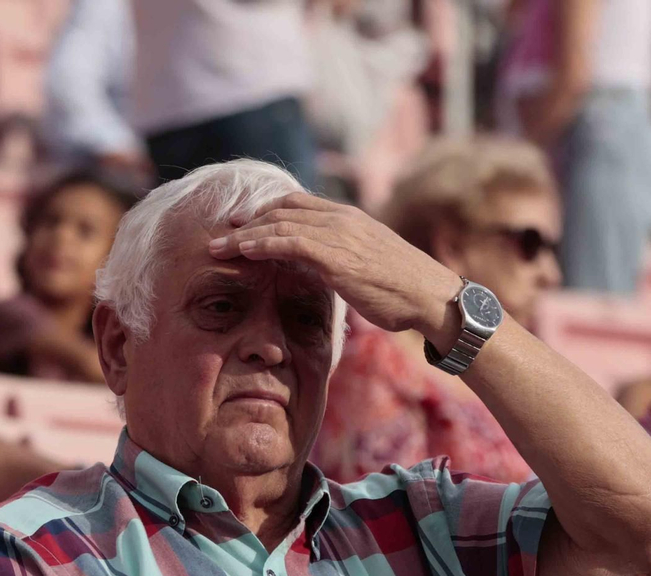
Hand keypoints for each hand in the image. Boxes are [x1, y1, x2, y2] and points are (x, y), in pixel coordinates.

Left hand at [208, 193, 463, 351]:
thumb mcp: (367, 266)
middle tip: (220, 232)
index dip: (266, 211)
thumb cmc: (405, 290)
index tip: (242, 222)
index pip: (297, 203)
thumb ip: (339, 260)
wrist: (432, 296)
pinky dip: (262, 243)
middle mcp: (341, 218)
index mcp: (349, 217)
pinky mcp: (336, 255)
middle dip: (247, 221)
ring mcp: (339, 233)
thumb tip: (316, 268)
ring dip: (244, 235)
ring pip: (279, 223)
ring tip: (218, 246)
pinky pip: (289, 242)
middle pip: (282, 209)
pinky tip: (244, 251)